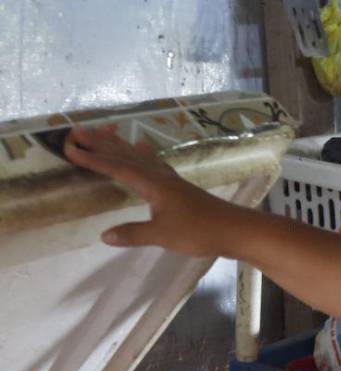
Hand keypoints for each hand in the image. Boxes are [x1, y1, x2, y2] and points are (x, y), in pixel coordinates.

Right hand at [64, 124, 241, 257]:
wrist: (236, 230)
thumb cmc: (201, 232)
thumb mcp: (164, 235)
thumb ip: (134, 234)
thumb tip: (105, 236)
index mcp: (153, 185)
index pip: (117, 169)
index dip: (92, 159)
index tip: (69, 148)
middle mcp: (160, 177)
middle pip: (126, 156)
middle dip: (101, 143)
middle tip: (78, 130)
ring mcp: (172, 181)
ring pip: (140, 158)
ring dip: (120, 145)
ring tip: (105, 130)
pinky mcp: (181, 188)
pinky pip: (157, 164)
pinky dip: (146, 155)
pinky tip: (145, 149)